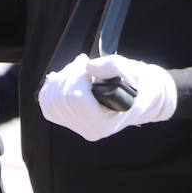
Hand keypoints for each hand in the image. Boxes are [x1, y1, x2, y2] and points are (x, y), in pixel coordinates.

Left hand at [37, 53, 177, 141]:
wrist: (144, 97)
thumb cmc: (140, 84)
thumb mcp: (133, 71)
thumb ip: (112, 67)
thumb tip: (88, 67)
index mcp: (103, 123)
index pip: (76, 98)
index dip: (77, 76)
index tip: (87, 63)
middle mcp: (88, 129)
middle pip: (62, 97)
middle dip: (69, 74)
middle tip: (83, 63)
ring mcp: (78, 127)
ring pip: (51, 100)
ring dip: (61, 79)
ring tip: (77, 70)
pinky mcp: (70, 120)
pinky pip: (47, 105)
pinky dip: (51, 88)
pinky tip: (63, 78)